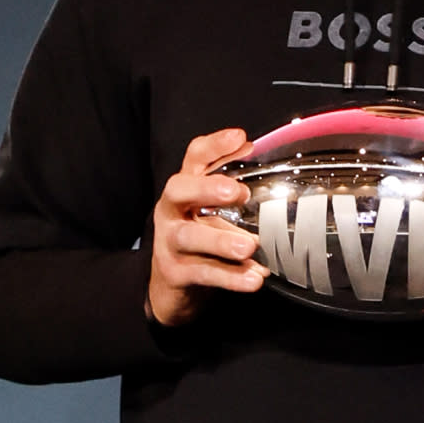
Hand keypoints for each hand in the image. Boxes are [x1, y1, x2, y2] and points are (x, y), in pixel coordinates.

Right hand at [148, 127, 268, 327]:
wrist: (172, 286)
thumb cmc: (200, 235)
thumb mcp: (214, 208)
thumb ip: (233, 183)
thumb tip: (254, 152)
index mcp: (186, 188)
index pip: (194, 157)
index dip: (214, 145)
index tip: (239, 137)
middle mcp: (171, 210)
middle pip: (178, 190)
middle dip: (206, 188)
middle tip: (239, 193)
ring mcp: (169, 242)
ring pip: (189, 236)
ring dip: (221, 240)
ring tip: (249, 246)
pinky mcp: (175, 273)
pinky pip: (203, 273)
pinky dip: (230, 277)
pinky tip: (253, 277)